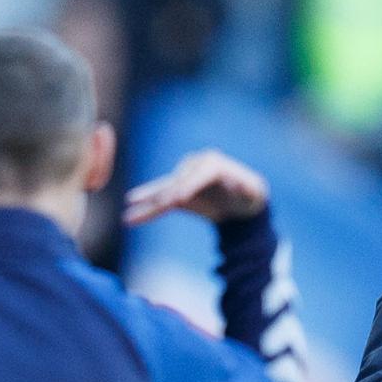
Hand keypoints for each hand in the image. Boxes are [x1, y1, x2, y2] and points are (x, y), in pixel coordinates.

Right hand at [122, 149, 269, 225]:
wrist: (241, 202)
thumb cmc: (250, 194)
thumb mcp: (253, 192)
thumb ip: (244, 187)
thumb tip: (235, 183)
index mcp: (213, 163)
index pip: (199, 175)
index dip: (189, 186)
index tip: (180, 198)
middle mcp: (194, 167)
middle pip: (178, 182)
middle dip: (167, 194)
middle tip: (158, 205)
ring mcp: (183, 180)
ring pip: (163, 192)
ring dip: (147, 202)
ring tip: (129, 207)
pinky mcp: (177, 195)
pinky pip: (160, 204)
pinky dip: (146, 211)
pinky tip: (130, 218)